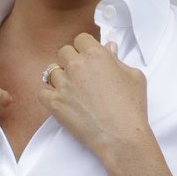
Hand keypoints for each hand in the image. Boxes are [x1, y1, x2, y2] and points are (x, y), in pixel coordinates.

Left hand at [39, 33, 170, 175]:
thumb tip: (108, 47)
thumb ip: (117, 59)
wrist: (121, 136)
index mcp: (95, 55)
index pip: (81, 39)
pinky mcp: (53, 102)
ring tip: (74, 91)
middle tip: (82, 75)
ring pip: (52, 71)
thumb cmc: (131, 107)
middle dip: (72, 61)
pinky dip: (50, 96)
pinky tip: (63, 102)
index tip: (88, 58)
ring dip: (61, 78)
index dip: (85, 48)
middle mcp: (76, 65)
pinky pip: (43, 92)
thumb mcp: (134, 76)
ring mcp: (62, 83)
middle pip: (64, 52)